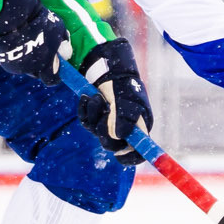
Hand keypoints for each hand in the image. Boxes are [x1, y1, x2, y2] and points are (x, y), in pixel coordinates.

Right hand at [0, 0, 65, 83]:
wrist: (12, 17)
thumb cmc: (39, 22)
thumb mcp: (58, 29)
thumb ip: (63, 42)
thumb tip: (66, 52)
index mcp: (45, 66)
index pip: (52, 80)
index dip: (55, 74)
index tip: (55, 66)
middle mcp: (30, 70)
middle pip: (37, 73)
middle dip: (40, 65)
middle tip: (41, 49)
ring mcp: (15, 66)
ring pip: (24, 67)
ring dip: (27, 59)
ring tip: (27, 41)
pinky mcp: (4, 61)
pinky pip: (13, 60)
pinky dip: (16, 54)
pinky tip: (16, 41)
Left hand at [76, 40, 150, 163]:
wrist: (108, 66)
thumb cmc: (124, 83)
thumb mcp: (128, 99)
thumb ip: (124, 118)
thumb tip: (119, 136)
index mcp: (139, 127)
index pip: (138, 152)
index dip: (130, 157)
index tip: (119, 154)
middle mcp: (124, 128)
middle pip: (112, 145)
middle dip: (104, 129)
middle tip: (105, 111)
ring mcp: (108, 123)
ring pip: (96, 132)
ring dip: (93, 115)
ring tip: (96, 97)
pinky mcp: (96, 116)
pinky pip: (86, 122)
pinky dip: (85, 111)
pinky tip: (87, 97)